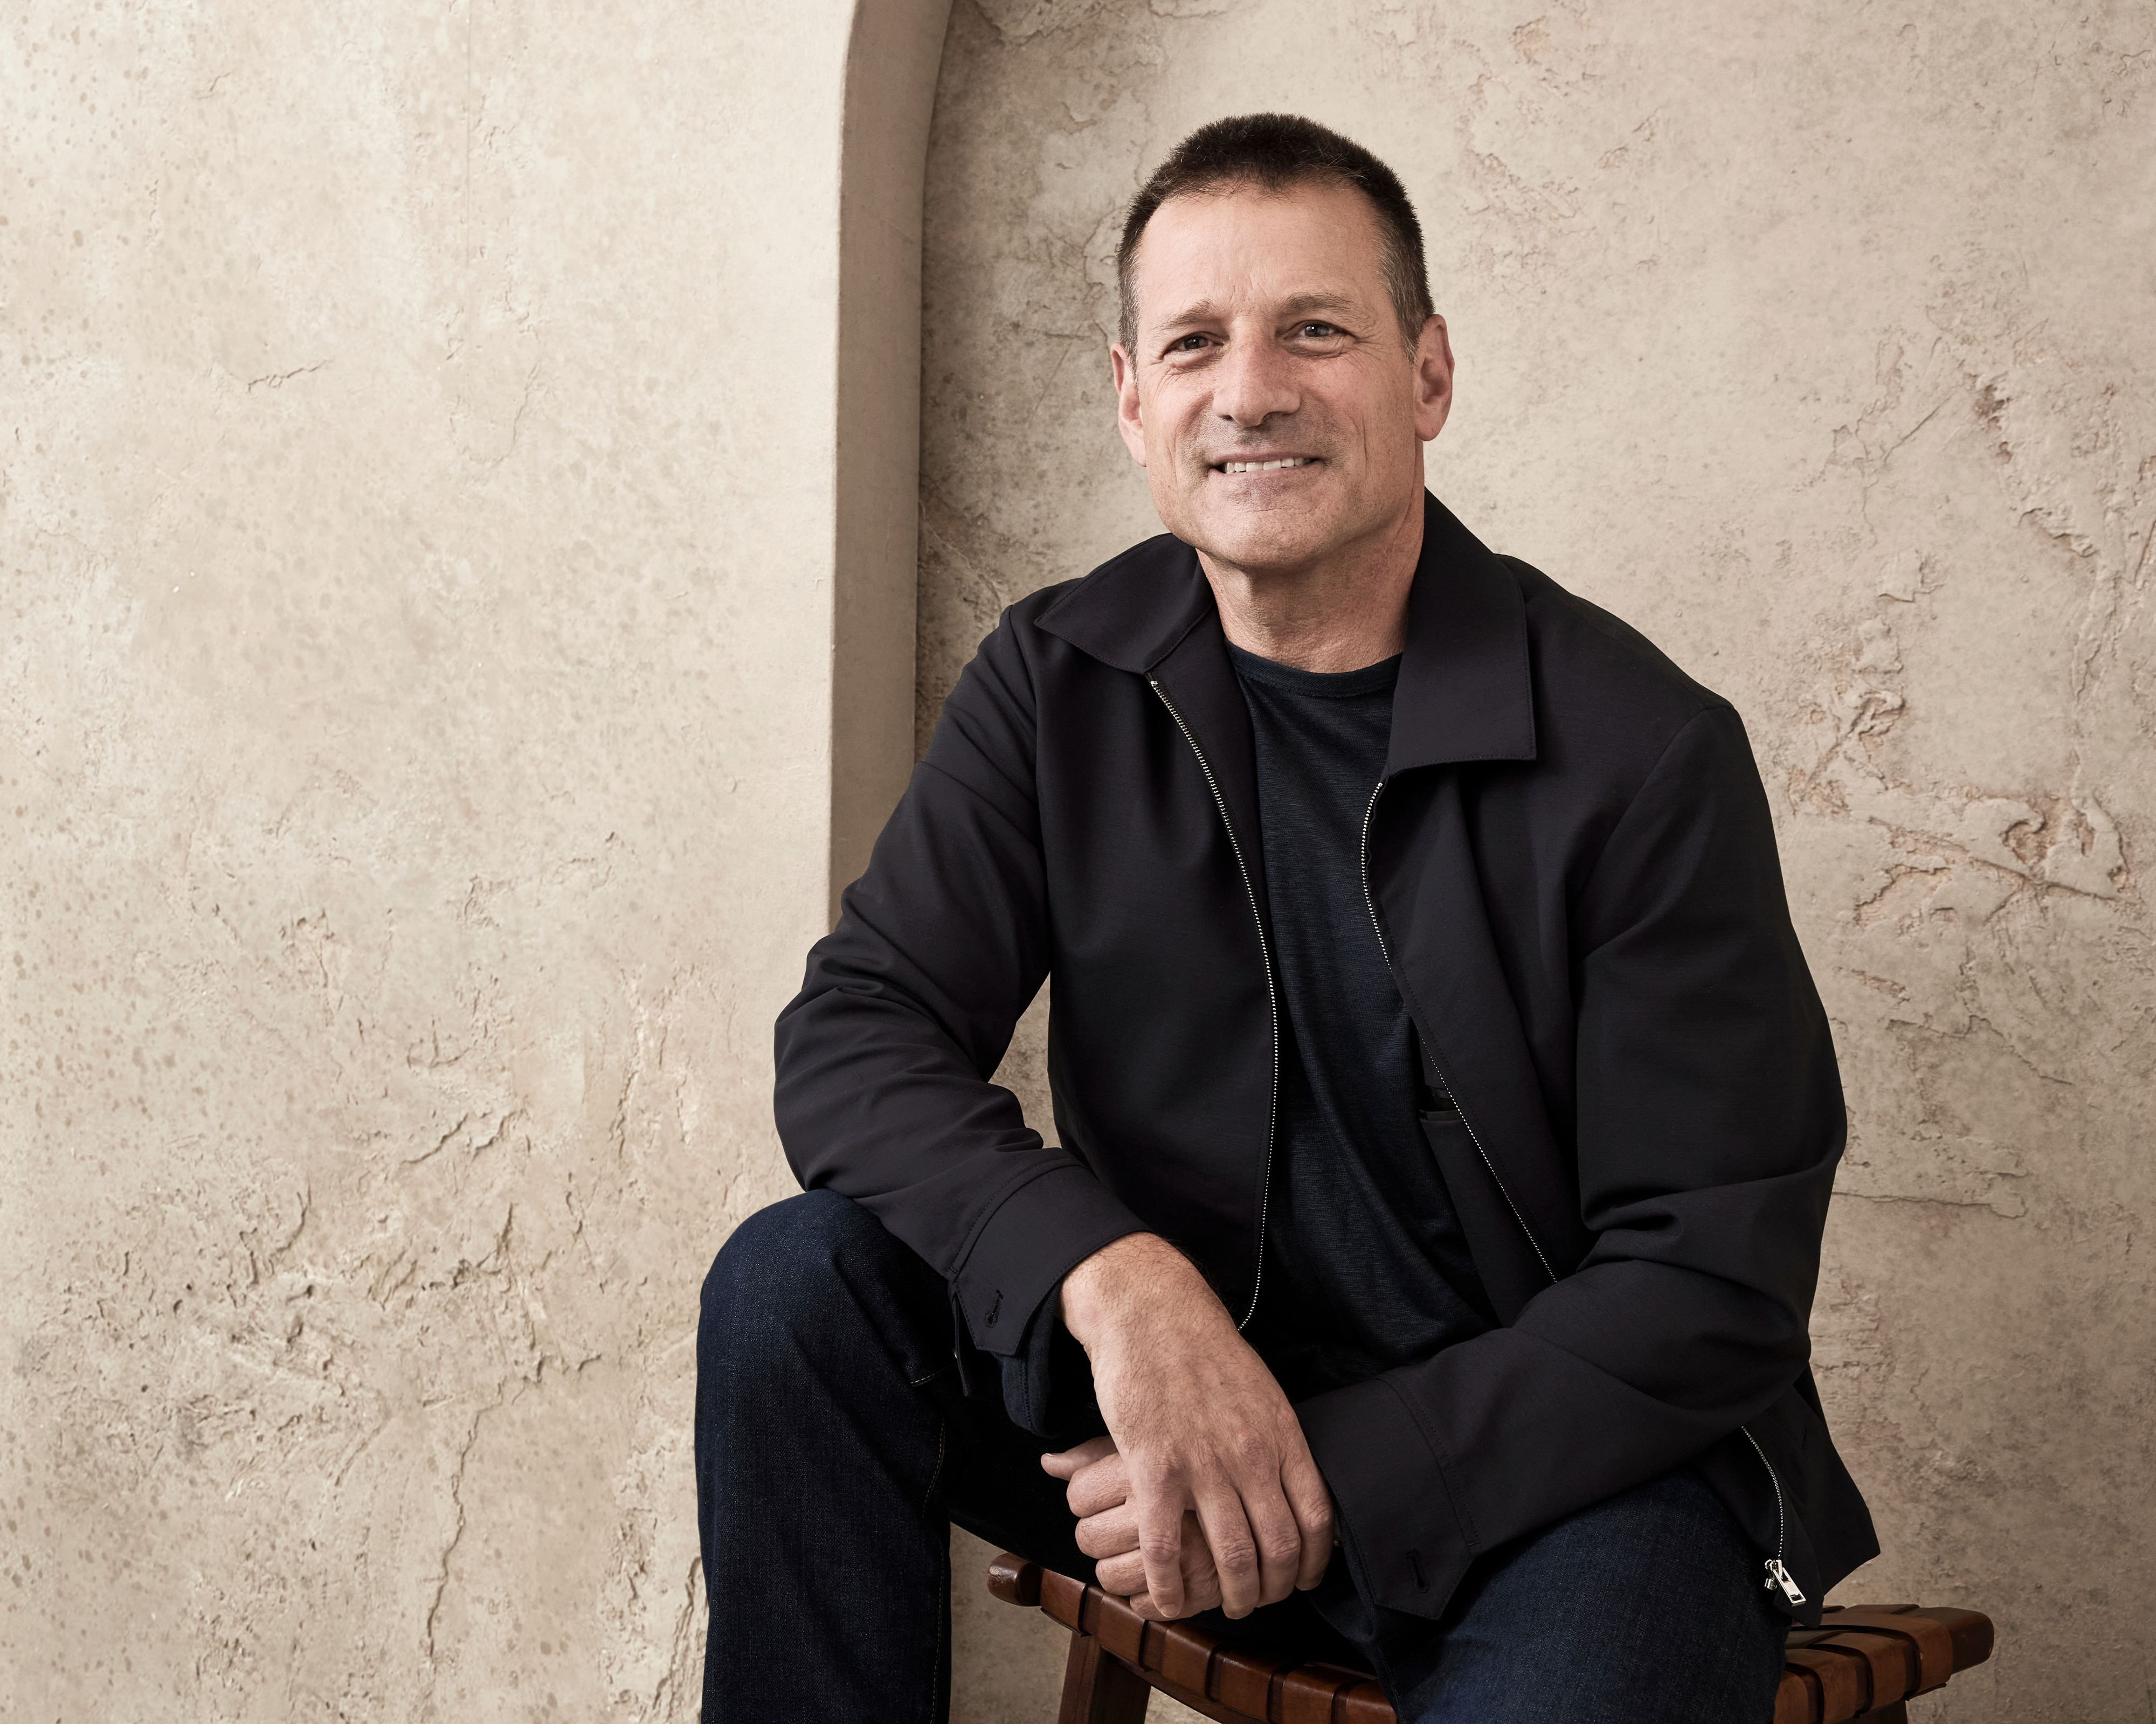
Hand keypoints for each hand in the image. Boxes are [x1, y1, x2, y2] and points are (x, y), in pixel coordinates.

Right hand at [1049, 1233, 1333, 1618]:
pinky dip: (1168, 1586)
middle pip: (1277, 1551)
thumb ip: (1277, 1441)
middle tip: (1256, 1600)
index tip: (1299, 1581)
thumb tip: (1293, 1487)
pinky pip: (1166, 1548)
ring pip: (1230, 1559)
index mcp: (1281, 1435)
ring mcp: (1203, 1464)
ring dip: (1228, 1596)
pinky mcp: (1154, 1469)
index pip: (1317, 1520)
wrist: (1150, 1310)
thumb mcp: (1261, 1390)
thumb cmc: (1204, 1348)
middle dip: (1270, 1591)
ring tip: (1219, 1602)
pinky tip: (1166, 1598)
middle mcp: (1250, 1455)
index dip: (1311, 1564)